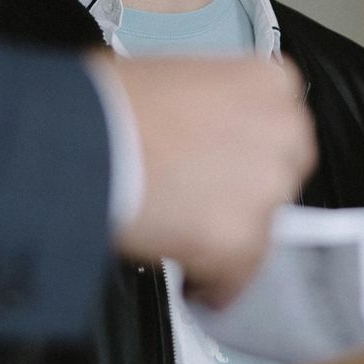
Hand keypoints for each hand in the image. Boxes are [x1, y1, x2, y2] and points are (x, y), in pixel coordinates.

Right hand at [105, 55, 314, 306]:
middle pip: (280, 177)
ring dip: (229, 236)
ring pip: (262, 230)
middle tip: (203, 198)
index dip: (249, 152)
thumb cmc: (110, 103)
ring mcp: (266, 190)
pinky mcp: (242, 241)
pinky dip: (215, 285)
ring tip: (184, 238)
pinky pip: (237, 277)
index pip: (281, 128)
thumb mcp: (176, 77)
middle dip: (247, 192)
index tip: (229, 165)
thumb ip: (209, 109)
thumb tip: (199, 135)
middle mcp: (281, 134)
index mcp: (270, 84)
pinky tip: (190, 279)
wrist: (82, 140)